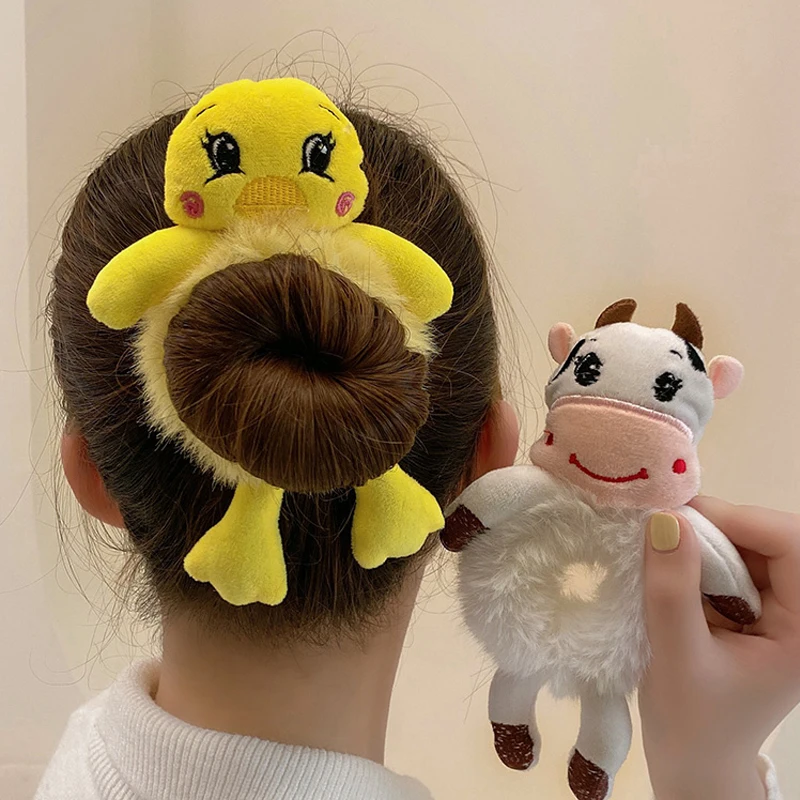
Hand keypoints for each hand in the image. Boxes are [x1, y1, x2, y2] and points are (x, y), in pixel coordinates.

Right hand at [639, 498, 799, 799]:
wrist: (692, 765)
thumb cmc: (692, 724)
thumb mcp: (677, 657)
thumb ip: (672, 590)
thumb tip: (664, 519)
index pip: (792, 545)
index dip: (741, 520)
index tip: (678, 518)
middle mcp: (797, 614)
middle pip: (770, 540)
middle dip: (719, 527)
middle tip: (662, 529)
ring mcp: (775, 612)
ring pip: (747, 547)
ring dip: (704, 540)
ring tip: (659, 548)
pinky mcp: (748, 612)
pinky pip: (728, 564)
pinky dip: (697, 558)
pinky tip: (668, 568)